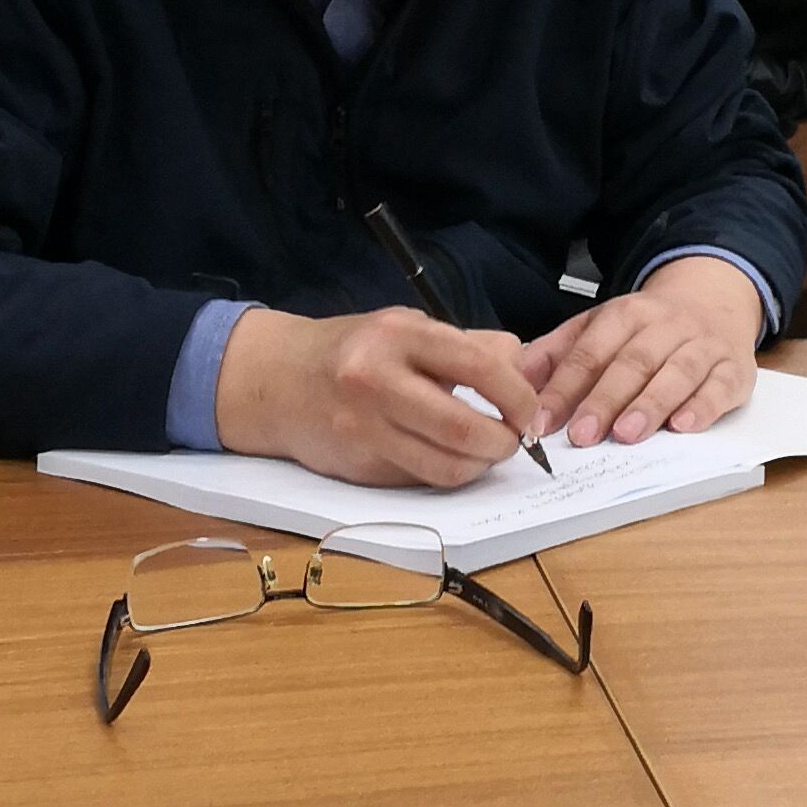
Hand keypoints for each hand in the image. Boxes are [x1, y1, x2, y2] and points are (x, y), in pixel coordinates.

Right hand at [214, 305, 548, 491]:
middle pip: (464, 428)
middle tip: (511, 441)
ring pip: (445, 467)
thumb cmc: (354, 351)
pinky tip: (444, 457)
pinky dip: (444, 473)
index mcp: (398, 335)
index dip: (518, 397)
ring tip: (482, 452)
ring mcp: (363, 428)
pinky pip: (418, 479)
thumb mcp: (406, 327)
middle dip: (502, 442)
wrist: (277, 380)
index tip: (528, 412)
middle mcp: (376, 380)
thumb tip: (523, 368)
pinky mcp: (357, 465)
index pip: (480, 368)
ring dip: (478, 466)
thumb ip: (467, 345)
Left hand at [525, 256, 763, 452]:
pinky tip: (684, 426)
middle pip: (633, 362)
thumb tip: (515, 377)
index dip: (564, 388)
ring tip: (627, 435)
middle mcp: (666, 325)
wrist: (715, 301)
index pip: (590, 351)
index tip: (542, 422)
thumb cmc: (647, 328)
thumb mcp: (599, 327)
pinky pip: (720, 386)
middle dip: (605, 399)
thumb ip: (558, 352)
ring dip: (651, 404)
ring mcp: (704, 346)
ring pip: (677, 372)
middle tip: (582, 435)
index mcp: (626, 314)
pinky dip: (703, 406)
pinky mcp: (734, 369)